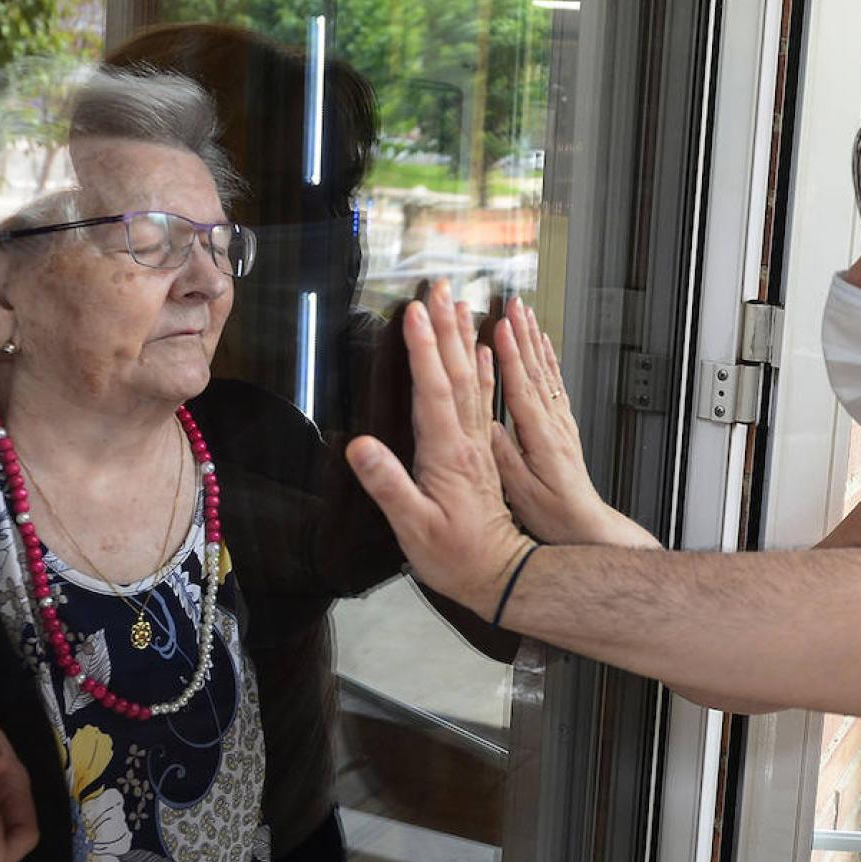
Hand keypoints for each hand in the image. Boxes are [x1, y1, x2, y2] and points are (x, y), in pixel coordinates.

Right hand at [347, 281, 535, 609]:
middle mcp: (467, 440)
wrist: (500, 574)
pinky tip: (484, 349)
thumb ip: (388, 486)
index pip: (434, 391)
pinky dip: (485, 369)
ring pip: (474, 379)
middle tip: (438, 287)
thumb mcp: (412, 528)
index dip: (423, 350)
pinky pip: (486, 399)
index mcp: (448, 454)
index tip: (415, 313)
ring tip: (459, 303)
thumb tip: (360, 447)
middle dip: (445, 328)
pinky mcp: (483, 451)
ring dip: (465, 339)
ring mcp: (478, 443)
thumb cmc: (453, 556)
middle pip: (457, 373)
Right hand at [487, 296, 658, 547]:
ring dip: (533, 339)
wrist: (585, 526)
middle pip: (535, 370)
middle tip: (510, 304)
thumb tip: (484, 424)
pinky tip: (542, 344)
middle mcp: (554, 423)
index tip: (497, 327)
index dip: (508, 357)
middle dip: (520, 334)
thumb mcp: (521, 493)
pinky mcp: (562, 425)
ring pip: (546, 371)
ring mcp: (560, 421)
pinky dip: (547, 359)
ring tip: (524, 312)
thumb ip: (503, 456)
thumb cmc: (553, 515)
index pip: (521, 388)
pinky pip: (554, 382)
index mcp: (540, 438)